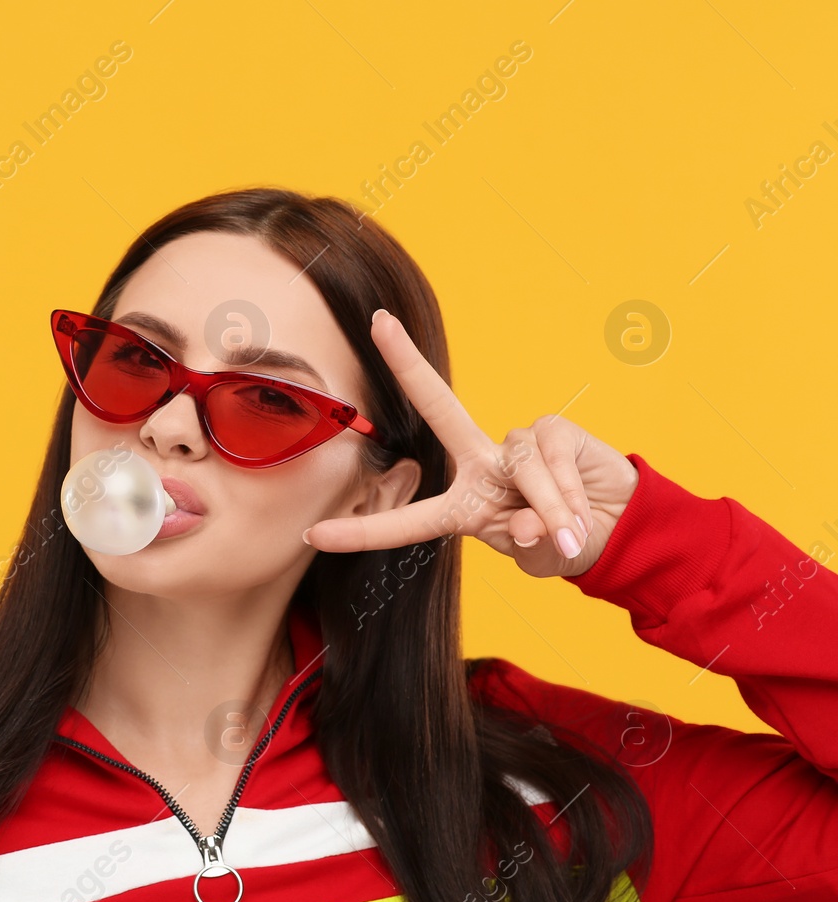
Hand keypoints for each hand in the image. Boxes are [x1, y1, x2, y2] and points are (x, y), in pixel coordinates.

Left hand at [301, 309, 640, 578]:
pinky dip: (568, 493)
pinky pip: (551, 458)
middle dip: (408, 363)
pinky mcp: (555, 429)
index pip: (405, 514)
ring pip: (521, 466)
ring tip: (568, 534)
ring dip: (550, 506)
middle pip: (440, 407)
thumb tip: (530, 524)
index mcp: (461, 502)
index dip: (362, 529)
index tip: (313, 534)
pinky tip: (582, 509)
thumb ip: (524, 540)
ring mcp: (517, 442)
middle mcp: (481, 461)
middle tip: (377, 323)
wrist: (616, 529)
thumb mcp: (533, 551)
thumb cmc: (560, 541)